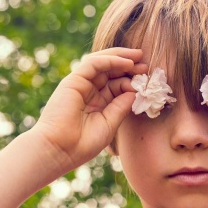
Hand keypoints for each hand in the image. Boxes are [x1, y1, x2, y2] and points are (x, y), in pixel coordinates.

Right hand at [32, 47, 145, 173]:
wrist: (59, 150)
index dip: (132, 81)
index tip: (147, 81)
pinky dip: (111, 60)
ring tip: (139, 57)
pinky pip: (94, 64)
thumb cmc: (83, 144)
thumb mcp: (109, 124)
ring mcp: (81, 85)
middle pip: (111, 71)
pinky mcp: (73, 81)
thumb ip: (121, 106)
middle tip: (146, 64)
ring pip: (102, 63)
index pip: (117, 85)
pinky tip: (126, 63)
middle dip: (129, 66)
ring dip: (122, 58)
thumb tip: (135, 91)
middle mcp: (89, 91)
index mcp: (97, 103)